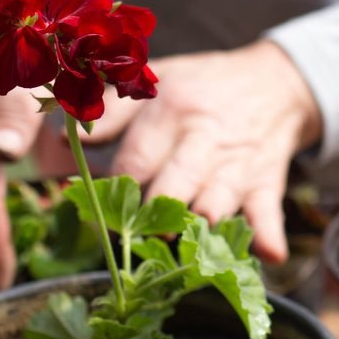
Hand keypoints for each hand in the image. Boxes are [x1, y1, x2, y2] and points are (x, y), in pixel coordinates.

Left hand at [98, 41, 320, 262]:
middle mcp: (203, 137)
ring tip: (183, 243)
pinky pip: (268, 211)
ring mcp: (237, 162)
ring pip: (218, 200)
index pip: (136, 158)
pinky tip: (269, 256)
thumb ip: (109, 113)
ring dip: (201, 224)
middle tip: (136, 233)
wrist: (274, 82)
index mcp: (170, 110)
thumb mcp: (155, 82)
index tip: (98, 211)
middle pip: (175, 183)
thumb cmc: (200, 87)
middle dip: (154, 212)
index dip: (113, 190)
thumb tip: (64, 142)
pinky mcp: (266, 182)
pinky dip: (268, 234)